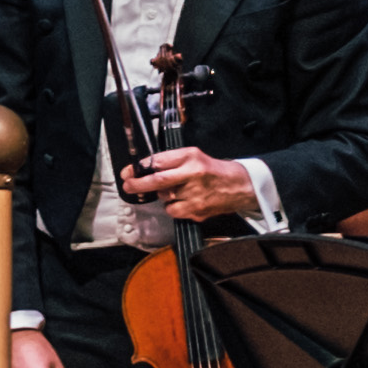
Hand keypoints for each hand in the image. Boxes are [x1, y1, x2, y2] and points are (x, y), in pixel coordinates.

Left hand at [121, 147, 262, 226]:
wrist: (239, 186)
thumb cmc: (212, 170)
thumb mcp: (193, 156)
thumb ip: (170, 161)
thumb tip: (144, 169)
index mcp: (190, 157)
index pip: (159, 161)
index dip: (140, 167)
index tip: (128, 171)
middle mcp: (192, 174)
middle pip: (158, 181)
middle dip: (138, 184)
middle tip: (128, 186)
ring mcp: (195, 194)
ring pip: (164, 198)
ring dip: (162, 196)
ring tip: (175, 190)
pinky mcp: (197, 210)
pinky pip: (173, 211)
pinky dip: (172, 207)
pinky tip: (183, 201)